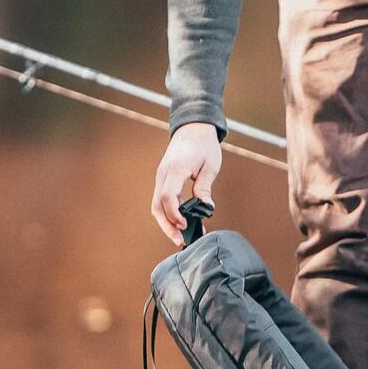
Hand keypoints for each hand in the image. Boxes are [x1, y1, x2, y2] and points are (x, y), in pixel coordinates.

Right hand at [151, 123, 222, 245]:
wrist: (193, 128)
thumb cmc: (204, 144)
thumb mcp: (210, 165)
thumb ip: (205, 187)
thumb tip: (205, 208)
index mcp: (176, 169)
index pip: (168, 196)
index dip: (175, 214)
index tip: (185, 225)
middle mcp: (164, 174)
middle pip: (157, 205)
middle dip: (167, 225)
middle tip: (180, 240)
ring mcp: (161, 176)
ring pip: (157, 204)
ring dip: (166, 222)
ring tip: (179, 236)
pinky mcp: (164, 179)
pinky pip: (162, 199)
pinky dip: (168, 213)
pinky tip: (179, 222)